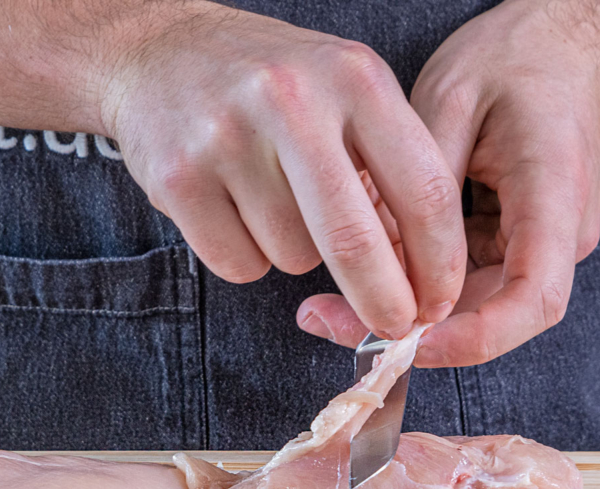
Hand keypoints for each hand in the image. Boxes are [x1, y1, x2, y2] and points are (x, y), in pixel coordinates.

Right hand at [99, 2, 466, 339]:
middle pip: (354, 241)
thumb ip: (386, 161)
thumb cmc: (270, 83)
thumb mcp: (344, 89)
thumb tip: (419, 273)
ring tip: (269, 199)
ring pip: (293, 257)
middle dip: (383, 301)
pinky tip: (229, 207)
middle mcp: (292, 100)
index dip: (439, 260)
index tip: (441, 300)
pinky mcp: (178, 177)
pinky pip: (239, 264)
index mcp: (353, 77)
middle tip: (395, 327)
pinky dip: (244, 256)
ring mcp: (228, 138)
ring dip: (293, 254)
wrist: (158, 50)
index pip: (423, 187)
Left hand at [297, 0, 599, 364]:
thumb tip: (373, 255)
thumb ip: (417, 184)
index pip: (531, 302)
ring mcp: (538, 241)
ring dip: (406, 310)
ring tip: (331, 301)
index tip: (402, 342)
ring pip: (472, 305)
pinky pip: (465, 277)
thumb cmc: (517, 57)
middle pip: (493, 316)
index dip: (468, 339)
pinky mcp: (514, 237)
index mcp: (555, 197)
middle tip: (327, 320)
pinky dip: (415, 281)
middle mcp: (558, 234)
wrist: (564, 40)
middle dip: (412, 332)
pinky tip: (365, 266)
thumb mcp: (451, 100)